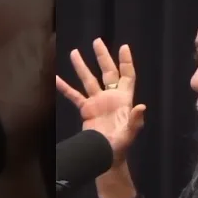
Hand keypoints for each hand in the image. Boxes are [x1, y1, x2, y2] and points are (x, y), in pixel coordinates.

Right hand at [56, 38, 145, 163]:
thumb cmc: (121, 146)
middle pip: (108, 72)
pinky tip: (56, 78)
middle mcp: (111, 97)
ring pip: (89, 80)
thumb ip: (135, 120)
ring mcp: (98, 102)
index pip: (127, 76)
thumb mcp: (130, 133)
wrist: (106, 156)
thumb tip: (142, 106)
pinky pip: (74, 96)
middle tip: (97, 41)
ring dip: (82, 67)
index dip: (126, 62)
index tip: (124, 47)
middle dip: (103, 57)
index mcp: (124, 99)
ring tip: (74, 52)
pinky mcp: (86, 110)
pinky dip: (65, 88)